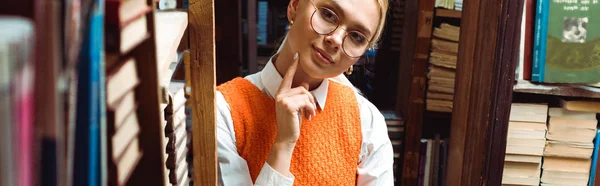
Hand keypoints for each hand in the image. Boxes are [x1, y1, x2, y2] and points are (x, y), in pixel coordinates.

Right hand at [266, 52, 315, 177]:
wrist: (286, 137)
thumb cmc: (292, 122)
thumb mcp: (296, 107)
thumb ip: (299, 95)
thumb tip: (305, 84)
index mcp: (281, 93)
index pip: (288, 77)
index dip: (293, 66)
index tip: (297, 55)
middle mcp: (280, 95)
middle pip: (303, 88)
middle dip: (310, 99)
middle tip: (310, 111)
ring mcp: (283, 99)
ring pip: (306, 94)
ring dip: (311, 106)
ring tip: (309, 115)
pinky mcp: (289, 105)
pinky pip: (306, 101)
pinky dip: (310, 109)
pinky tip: (308, 117)